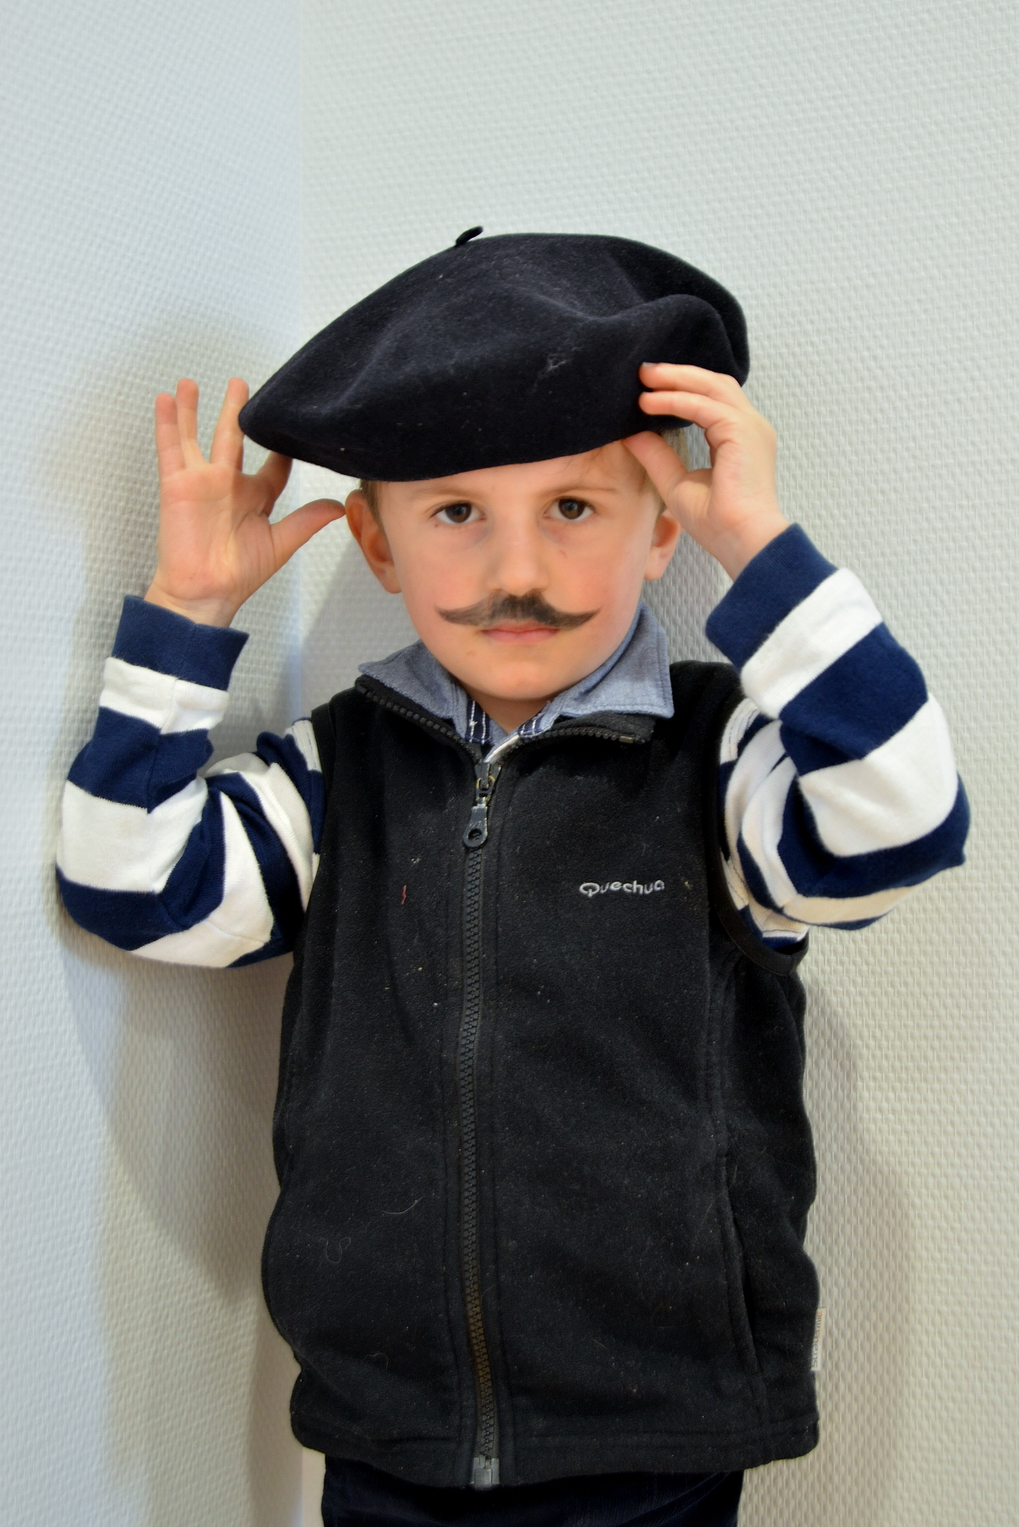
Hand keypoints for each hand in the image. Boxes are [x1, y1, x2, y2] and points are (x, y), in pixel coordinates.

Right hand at [144, 377, 344, 625]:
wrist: (206, 592)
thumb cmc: (239, 574)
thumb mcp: (281, 544)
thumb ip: (307, 521)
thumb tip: (338, 506)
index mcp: (254, 498)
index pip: (273, 466)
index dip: (283, 448)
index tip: (294, 427)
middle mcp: (228, 485)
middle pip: (234, 439)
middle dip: (237, 412)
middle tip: (242, 384)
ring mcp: (201, 482)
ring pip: (197, 436)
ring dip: (194, 409)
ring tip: (191, 381)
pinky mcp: (178, 485)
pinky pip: (171, 449)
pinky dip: (168, 423)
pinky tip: (166, 399)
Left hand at [623, 363, 789, 579]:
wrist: (741, 541)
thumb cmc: (718, 524)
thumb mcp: (677, 484)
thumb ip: (658, 456)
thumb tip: (631, 435)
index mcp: (739, 438)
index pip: (712, 400)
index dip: (682, 388)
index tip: (650, 386)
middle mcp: (749, 427)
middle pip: (713, 384)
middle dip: (678, 374)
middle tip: (644, 372)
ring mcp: (750, 427)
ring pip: (712, 386)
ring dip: (676, 379)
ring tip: (645, 378)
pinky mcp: (743, 431)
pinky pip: (705, 406)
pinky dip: (676, 400)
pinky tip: (650, 403)